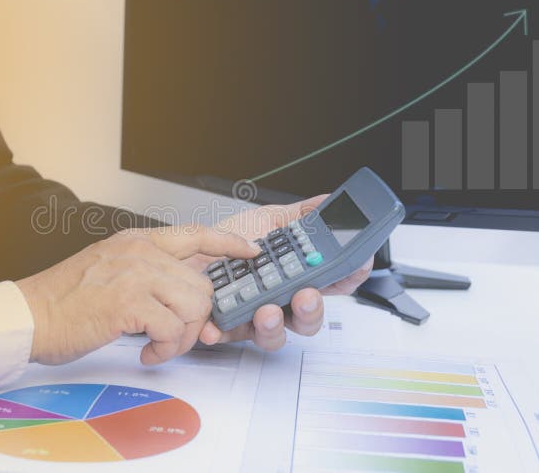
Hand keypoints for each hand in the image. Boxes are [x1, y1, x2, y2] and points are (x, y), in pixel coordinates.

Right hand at [16, 226, 260, 365]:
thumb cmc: (63, 300)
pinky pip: (173, 328)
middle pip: (202, 283)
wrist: (27, 315)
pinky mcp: (127, 303)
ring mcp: (135, 275)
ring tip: (160, 345)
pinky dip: (166, 348)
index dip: (228, 243)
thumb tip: (177, 293)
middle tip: (177, 335)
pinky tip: (147, 352)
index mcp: (137, 242)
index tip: (249, 251)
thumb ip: (144, 272)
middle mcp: (140, 253)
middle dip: (198, 317)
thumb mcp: (108, 269)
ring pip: (194, 305)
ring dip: (184, 336)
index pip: (195, 233)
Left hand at [188, 195, 372, 349]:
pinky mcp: (226, 327)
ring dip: (274, 326)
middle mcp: (280, 299)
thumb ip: (300, 214)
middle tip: (305, 296)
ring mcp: (254, 315)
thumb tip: (328, 201)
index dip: (350, 276)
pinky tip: (215, 325)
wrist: (183, 252)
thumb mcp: (265, 219)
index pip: (334, 282)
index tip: (355, 264)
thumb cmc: (224, 241)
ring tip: (264, 311)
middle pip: (310, 316)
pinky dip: (223, 332)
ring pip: (276, 335)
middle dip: (312, 309)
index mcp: (295, 275)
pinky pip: (229, 337)